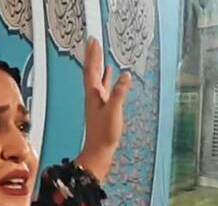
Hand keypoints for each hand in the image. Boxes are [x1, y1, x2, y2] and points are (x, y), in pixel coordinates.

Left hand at [76, 37, 132, 182]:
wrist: (99, 152)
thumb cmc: (104, 133)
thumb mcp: (114, 111)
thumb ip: (120, 92)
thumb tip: (126, 75)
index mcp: (93, 94)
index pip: (91, 69)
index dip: (92, 55)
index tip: (93, 41)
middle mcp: (93, 96)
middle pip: (92, 72)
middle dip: (94, 57)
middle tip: (94, 43)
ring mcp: (98, 103)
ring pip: (98, 80)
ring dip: (100, 68)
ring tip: (102, 58)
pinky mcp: (103, 110)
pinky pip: (105, 90)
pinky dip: (107, 82)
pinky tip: (111, 80)